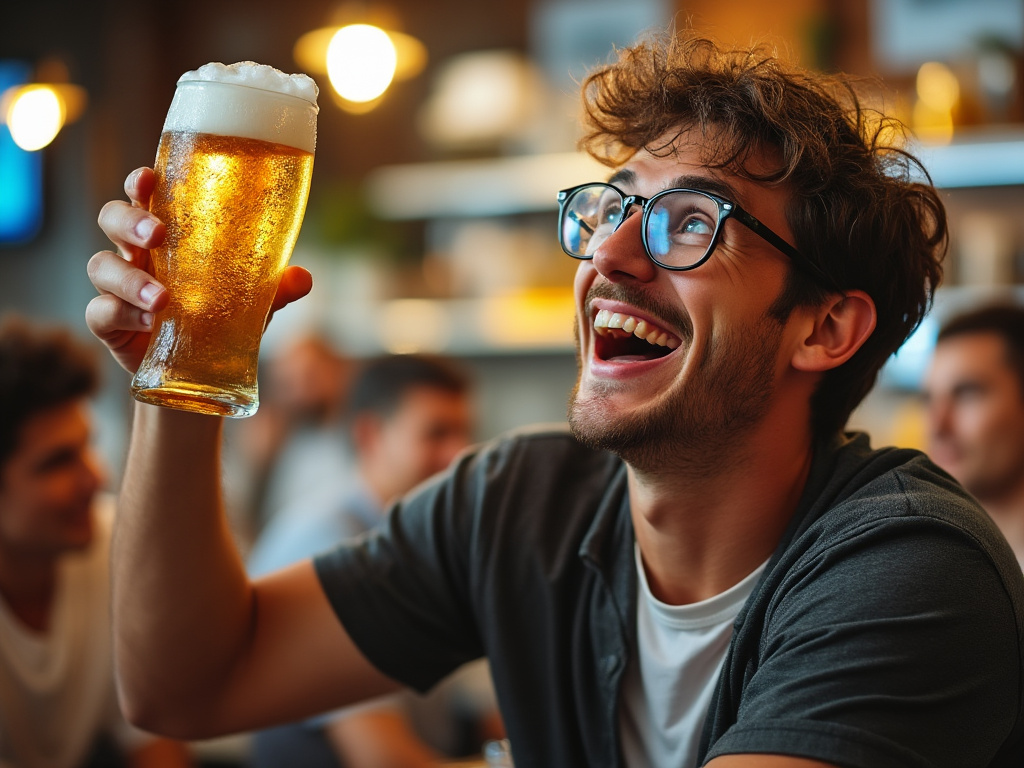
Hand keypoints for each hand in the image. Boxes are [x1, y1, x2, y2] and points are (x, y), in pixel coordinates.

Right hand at [86, 167, 312, 373]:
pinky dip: (122, 313)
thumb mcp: (252, 302)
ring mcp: (116, 287)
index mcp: (166, 237)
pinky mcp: (109, 323)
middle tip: (157, 235)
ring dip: (129, 278)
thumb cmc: (219, 319)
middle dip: (129, 221)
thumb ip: (275, 288)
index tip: (149, 177)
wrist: (199, 373)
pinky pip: (99, 312)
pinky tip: (148, 322)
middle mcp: (136, 254)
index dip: (140, 183)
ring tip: (161, 298)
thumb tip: (304, 278)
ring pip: (101, 265)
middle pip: (112, 218)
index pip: (144, 196)